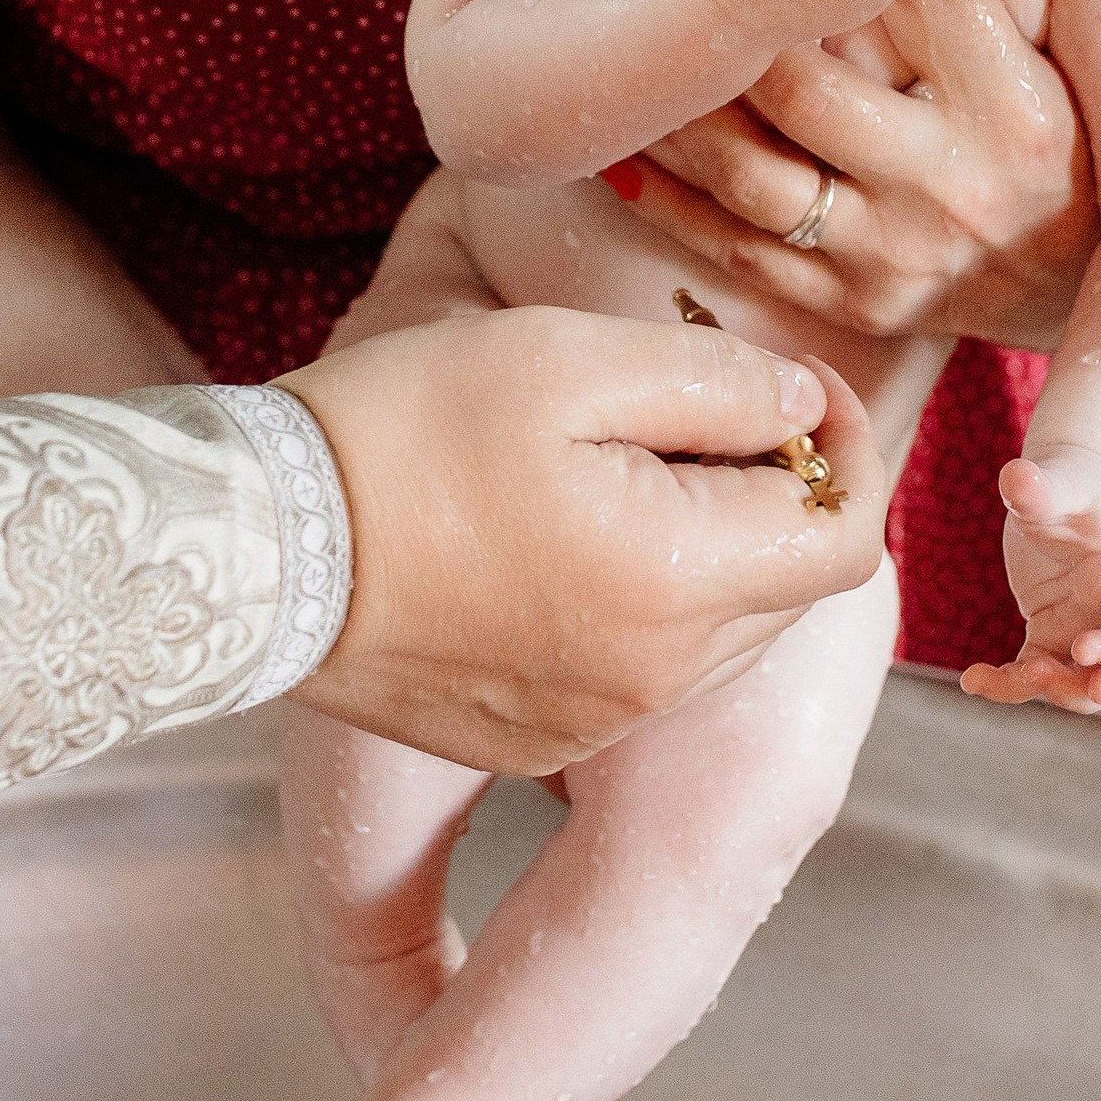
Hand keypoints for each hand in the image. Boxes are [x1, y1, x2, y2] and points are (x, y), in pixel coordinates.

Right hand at [283, 305, 888, 774]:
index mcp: (681, 584)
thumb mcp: (570, 360)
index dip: (844, 455)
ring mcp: (595, 724)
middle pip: (788, 592)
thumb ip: (719, 383)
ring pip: (719, 640)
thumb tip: (807, 411)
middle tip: (692, 414)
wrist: (255, 546)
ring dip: (709, 558)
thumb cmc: (406, 430)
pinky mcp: (537, 741)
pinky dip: (638, 611)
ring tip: (618, 474)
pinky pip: (640, 677)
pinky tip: (557, 542)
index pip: (845, 538)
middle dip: (774, 500)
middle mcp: (657, 679)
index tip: (791, 392)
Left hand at [618, 0, 1099, 348]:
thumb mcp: (1037, 71)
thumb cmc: (1047, 157)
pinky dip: (672, 205)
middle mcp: (953, 188)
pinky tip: (624, 158)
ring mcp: (895, 258)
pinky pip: (739, 251)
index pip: (909, 5)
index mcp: (1014, 111)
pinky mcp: (851, 308)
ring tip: (621, 61)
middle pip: (805, 90)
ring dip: (676, 117)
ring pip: (753, 176)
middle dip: (723, 31)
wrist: (1073, 295)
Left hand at [960, 443, 1100, 711]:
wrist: (1066, 494)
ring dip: (1060, 692)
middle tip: (1090, 692)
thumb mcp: (1059, 480)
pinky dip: (1010, 686)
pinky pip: (1038, 676)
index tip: (1084, 651)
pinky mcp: (1051, 640)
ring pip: (1090, 685)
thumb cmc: (1072, 485)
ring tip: (1012, 677)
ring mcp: (1085, 632)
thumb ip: (1041, 484)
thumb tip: (1016, 476)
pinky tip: (973, 680)